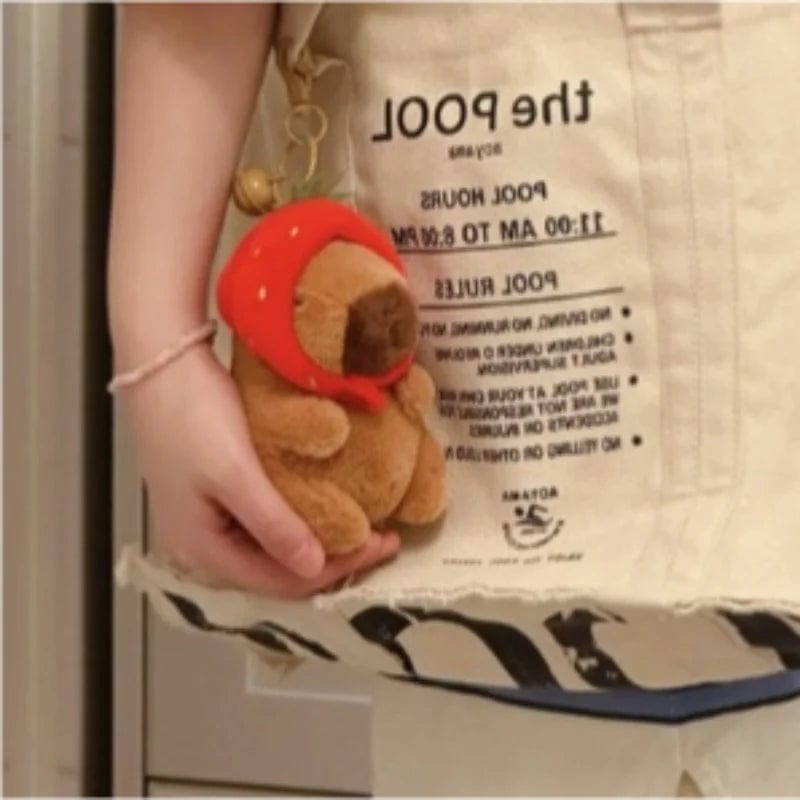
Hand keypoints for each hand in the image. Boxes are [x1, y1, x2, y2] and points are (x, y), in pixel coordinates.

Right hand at [122, 344, 398, 598]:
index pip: (281, 581)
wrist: (159, 359)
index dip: (336, 569)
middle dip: (330, 558)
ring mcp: (207, 519)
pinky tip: (326, 505)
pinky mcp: (216, 492)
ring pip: (272, 547)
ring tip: (362, 524)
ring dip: (316, 539)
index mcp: (201, 550)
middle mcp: (201, 545)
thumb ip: (273, 525)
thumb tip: (314, 570)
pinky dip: (299, 518)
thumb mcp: (234, 472)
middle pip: (275, 570)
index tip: (382, 544)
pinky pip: (264, 521)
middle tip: (380, 537)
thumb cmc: (191, 414)